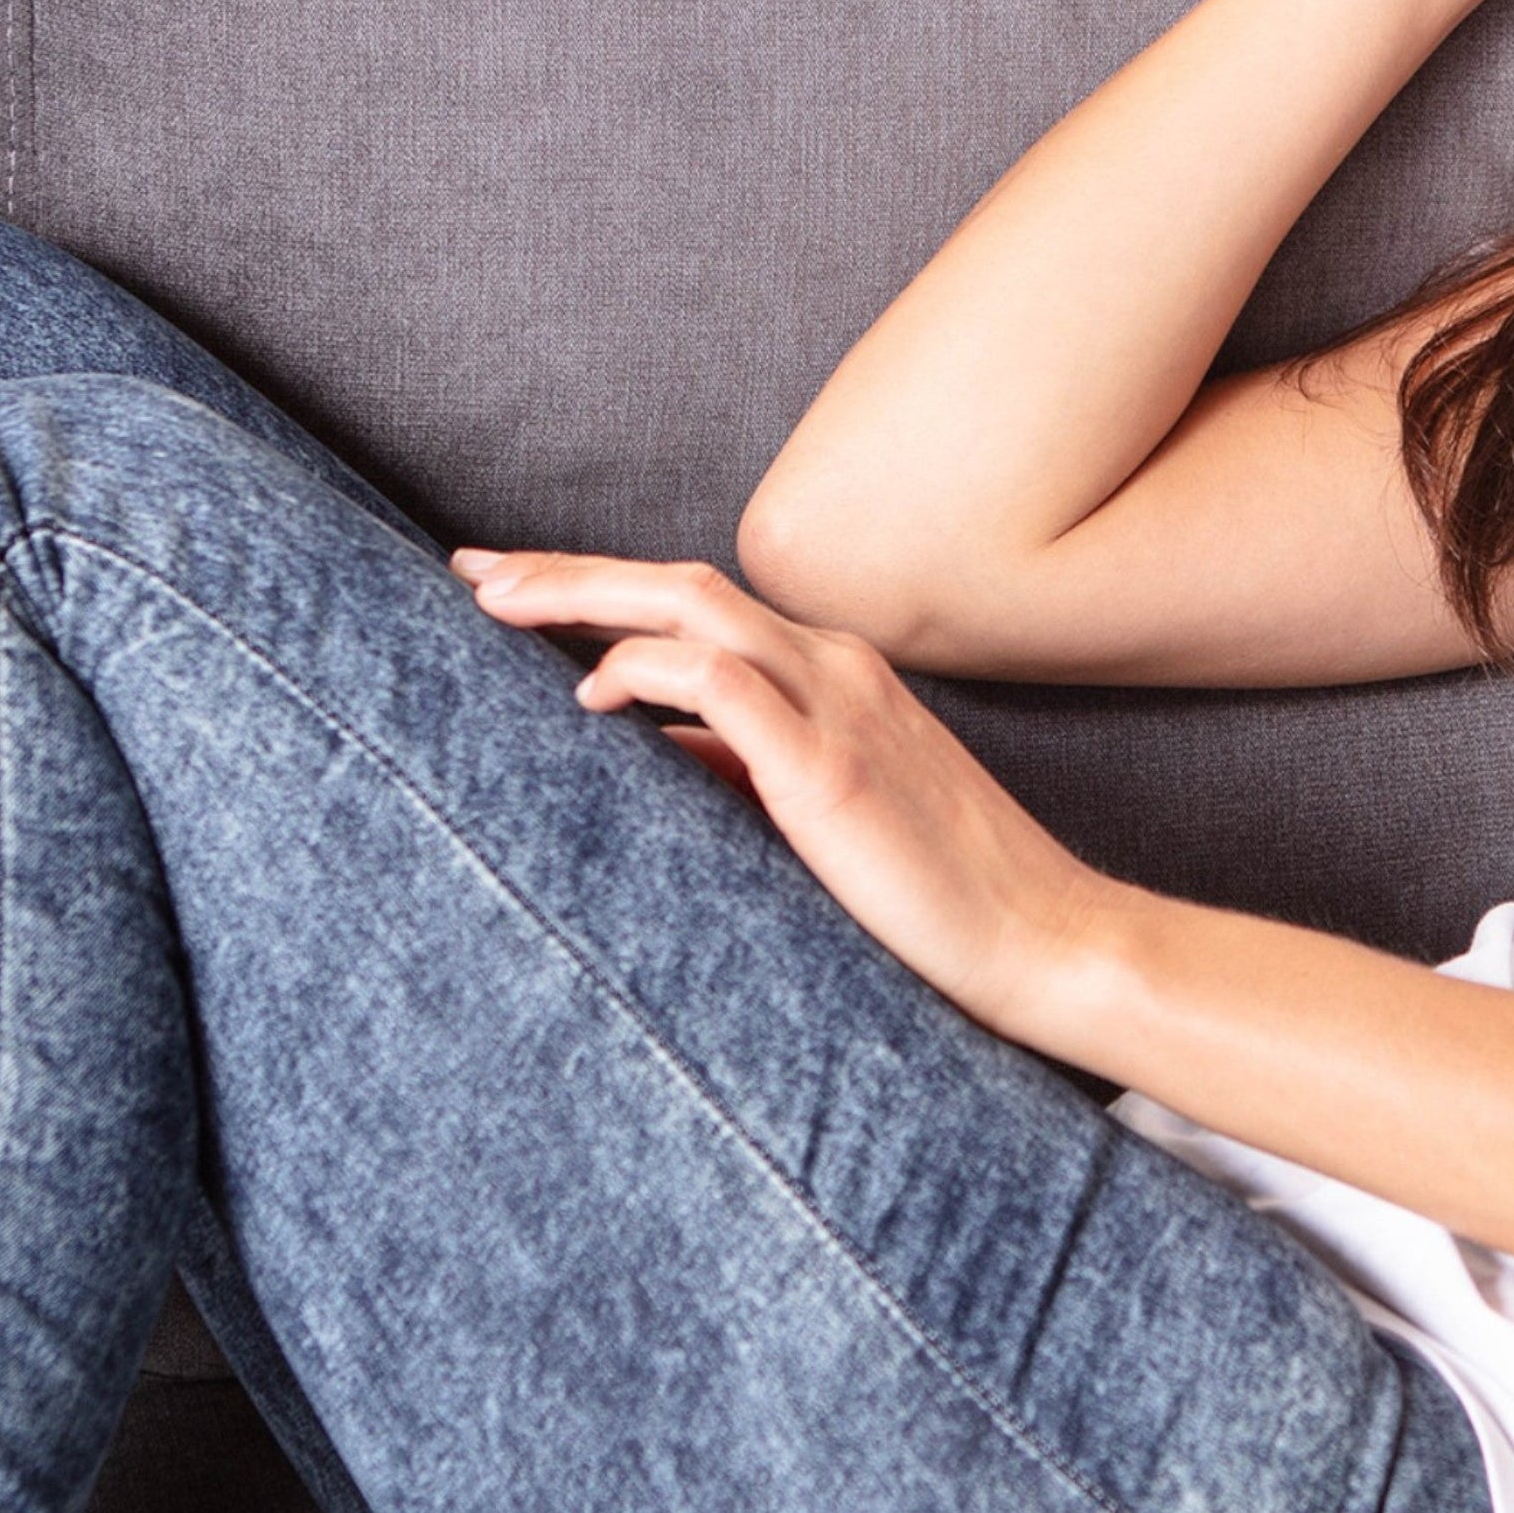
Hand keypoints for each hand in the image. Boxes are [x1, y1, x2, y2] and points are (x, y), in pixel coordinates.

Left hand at [454, 549, 1106, 1031]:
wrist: (1042, 940)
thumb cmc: (942, 894)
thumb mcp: (828, 815)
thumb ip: (747, 769)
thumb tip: (659, 750)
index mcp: (839, 676)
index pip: (700, 604)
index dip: (600, 586)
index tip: (513, 588)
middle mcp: (838, 668)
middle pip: (680, 584)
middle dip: (566, 572)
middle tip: (470, 572)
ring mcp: (839, 707)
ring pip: (691, 607)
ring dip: (585, 597)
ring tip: (497, 607)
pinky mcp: (831, 765)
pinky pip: (720, 683)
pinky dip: (645, 673)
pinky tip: (590, 698)